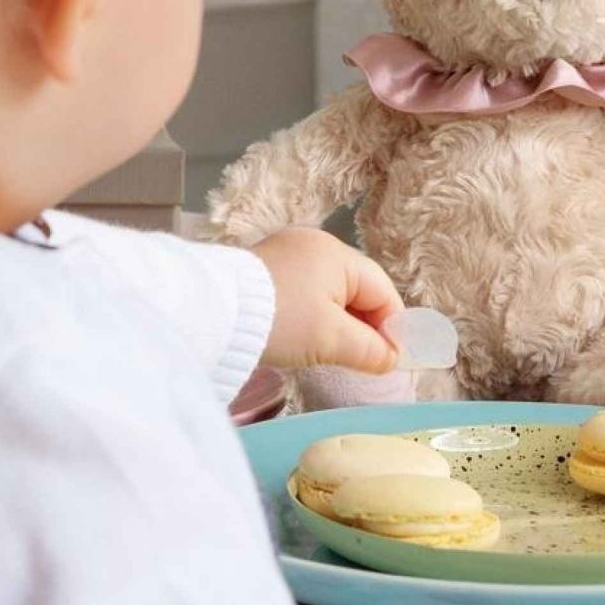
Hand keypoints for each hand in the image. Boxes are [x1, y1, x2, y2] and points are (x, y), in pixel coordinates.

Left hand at [252, 228, 402, 373]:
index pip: (382, 290)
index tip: (389, 361)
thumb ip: (370, 350)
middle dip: (363, 326)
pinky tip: (303, 336)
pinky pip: (303, 291)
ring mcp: (286, 252)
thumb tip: (391, 358)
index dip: (392, 327)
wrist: (211, 313)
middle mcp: (314, 244)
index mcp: (337, 253)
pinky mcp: (265, 268)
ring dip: (336, 322)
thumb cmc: (280, 321)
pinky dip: (311, 314)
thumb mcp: (331, 339)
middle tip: (361, 360)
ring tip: (331, 352)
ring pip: (329, 292)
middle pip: (356, 289)